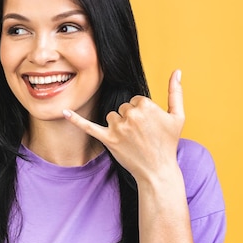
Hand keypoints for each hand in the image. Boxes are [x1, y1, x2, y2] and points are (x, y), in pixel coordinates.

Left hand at [63, 70, 184, 182]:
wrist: (158, 171)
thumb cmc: (168, 143)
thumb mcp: (178, 116)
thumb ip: (176, 92)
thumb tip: (177, 71)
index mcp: (146, 105)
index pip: (136, 100)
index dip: (142, 112)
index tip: (150, 126)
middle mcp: (131, 115)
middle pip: (123, 107)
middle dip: (131, 118)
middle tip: (142, 135)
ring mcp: (118, 128)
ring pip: (112, 116)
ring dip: (119, 125)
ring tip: (132, 140)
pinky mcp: (108, 139)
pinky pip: (89, 126)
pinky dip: (76, 119)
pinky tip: (64, 111)